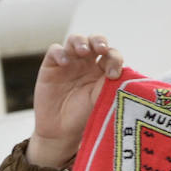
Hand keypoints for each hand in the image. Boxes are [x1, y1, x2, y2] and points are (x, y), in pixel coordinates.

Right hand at [27, 33, 123, 168]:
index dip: (114, 58)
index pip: (110, 54)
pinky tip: (65, 63)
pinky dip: (61, 53)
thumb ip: (108, 82)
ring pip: (75, 40)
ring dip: (81, 42)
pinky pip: (55, 50)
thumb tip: (120, 70)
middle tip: (101, 49)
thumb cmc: (82, 116)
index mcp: (101, 69)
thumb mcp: (100, 99)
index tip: (114, 74)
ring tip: (83, 51)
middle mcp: (85, 63)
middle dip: (99, 41)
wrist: (60, 131)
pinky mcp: (50, 66)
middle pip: (94, 40)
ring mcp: (68, 63)